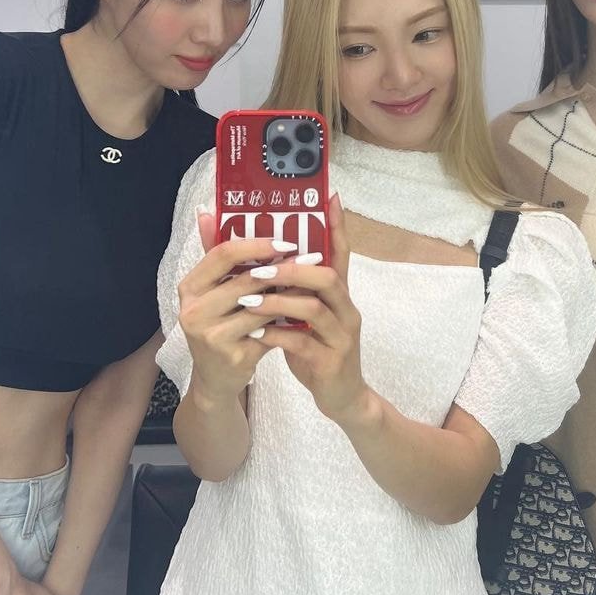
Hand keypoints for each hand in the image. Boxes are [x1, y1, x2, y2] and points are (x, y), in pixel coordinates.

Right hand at [176, 215, 298, 404]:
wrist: (216, 379)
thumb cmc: (220, 326)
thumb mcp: (213, 293)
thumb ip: (216, 256)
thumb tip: (208, 211)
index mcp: (189, 287)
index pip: (222, 254)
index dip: (256, 244)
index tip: (285, 240)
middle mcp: (194, 311)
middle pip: (245, 279)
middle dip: (283, 267)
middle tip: (313, 255)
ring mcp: (212, 336)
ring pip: (261, 305)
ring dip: (291, 292)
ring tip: (315, 280)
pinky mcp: (233, 356)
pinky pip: (269, 330)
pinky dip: (288, 319)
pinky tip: (306, 309)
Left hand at [257, 196, 370, 427]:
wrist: (342, 397)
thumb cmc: (317, 349)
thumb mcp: (304, 317)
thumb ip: (289, 290)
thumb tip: (261, 261)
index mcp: (340, 294)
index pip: (341, 252)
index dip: (337, 226)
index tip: (329, 197)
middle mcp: (346, 310)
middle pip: (327, 276)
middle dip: (291, 269)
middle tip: (260, 267)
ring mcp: (342, 335)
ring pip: (314, 308)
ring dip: (278, 301)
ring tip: (249, 301)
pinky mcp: (331, 360)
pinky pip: (303, 343)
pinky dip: (277, 335)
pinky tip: (257, 334)